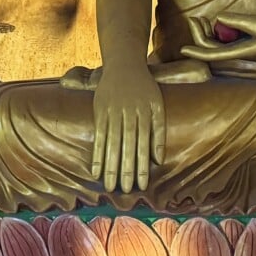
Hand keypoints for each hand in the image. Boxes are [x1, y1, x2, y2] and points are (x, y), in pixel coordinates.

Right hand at [91, 64, 164, 193]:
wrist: (124, 64)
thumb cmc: (144, 88)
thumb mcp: (157, 105)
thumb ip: (158, 131)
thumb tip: (159, 159)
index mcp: (146, 114)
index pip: (144, 144)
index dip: (142, 165)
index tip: (142, 185)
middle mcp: (129, 114)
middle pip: (127, 146)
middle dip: (126, 169)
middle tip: (125, 190)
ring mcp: (113, 113)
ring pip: (112, 143)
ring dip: (110, 166)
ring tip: (110, 186)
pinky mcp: (100, 111)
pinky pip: (98, 136)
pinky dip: (97, 154)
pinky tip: (96, 170)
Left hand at [182, 12, 255, 63]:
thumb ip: (239, 22)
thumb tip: (218, 18)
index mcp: (243, 53)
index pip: (214, 55)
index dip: (197, 52)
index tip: (182, 49)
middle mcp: (241, 55)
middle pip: (213, 49)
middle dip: (199, 35)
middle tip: (193, 18)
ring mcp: (244, 52)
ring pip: (219, 46)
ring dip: (208, 33)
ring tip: (201, 19)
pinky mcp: (248, 47)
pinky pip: (227, 43)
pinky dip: (219, 33)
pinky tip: (217, 23)